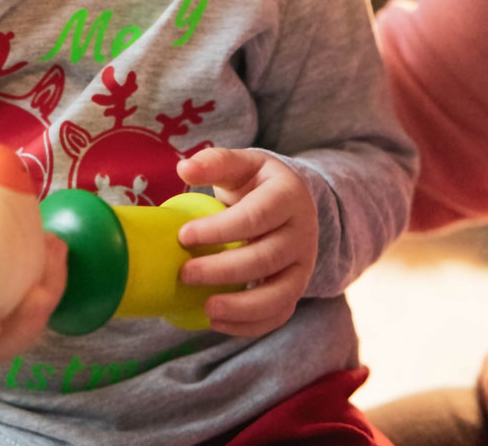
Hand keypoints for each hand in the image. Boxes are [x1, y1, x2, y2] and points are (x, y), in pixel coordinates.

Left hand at [176, 147, 317, 338]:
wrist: (290, 202)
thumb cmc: (256, 182)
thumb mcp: (241, 163)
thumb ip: (214, 162)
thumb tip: (183, 169)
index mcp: (289, 194)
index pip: (256, 216)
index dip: (220, 230)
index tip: (183, 236)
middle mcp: (303, 231)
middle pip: (266, 258)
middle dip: (223, 270)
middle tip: (185, 273)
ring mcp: (304, 264)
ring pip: (279, 294)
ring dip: (241, 307)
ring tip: (205, 309)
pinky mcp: (297, 288)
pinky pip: (279, 313)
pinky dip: (250, 325)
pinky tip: (217, 323)